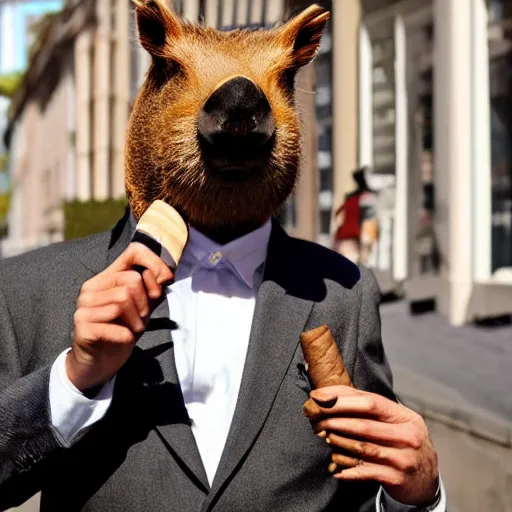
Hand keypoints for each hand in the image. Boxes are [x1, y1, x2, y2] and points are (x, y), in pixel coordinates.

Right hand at [67, 242, 173, 390]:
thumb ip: (154, 290)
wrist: (99, 364)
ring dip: (136, 321)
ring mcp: (83, 306)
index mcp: (107, 278)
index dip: (154, 263)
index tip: (165, 280)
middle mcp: (91, 288)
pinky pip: (115, 325)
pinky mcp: (81, 327)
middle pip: (132, 281)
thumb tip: (165, 274)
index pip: (134, 252)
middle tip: (140, 320)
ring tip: (131, 330)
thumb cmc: (122, 330)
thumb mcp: (143, 307)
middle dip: (145, 304)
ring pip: (123, 301)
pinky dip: (126, 335)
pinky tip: (122, 339)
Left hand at [305, 385, 438, 506]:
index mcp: (404, 416)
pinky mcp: (397, 478)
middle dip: (335, 419)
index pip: (370, 402)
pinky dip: (348, 469)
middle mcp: (407, 435)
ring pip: (363, 447)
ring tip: (323, 436)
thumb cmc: (402, 442)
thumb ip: (369, 407)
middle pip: (364, 424)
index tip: (318, 397)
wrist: (427, 478)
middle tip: (315, 419)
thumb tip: (331, 394)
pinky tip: (335, 467)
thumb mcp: (394, 421)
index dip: (341, 398)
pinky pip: (366, 472)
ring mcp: (403, 458)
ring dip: (338, 442)